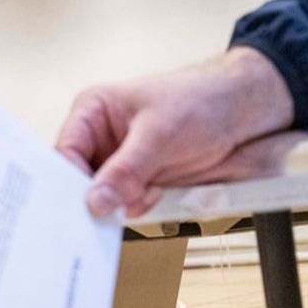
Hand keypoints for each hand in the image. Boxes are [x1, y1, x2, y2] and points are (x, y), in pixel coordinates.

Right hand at [55, 47, 293, 217]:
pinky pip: (126, 205)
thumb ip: (126, 170)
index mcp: (92, 112)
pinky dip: (139, 207)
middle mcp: (100, 138)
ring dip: (123, 202)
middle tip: (111, 206)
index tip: (80, 205)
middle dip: (97, 196)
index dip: (67, 181)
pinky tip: (157, 193)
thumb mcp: (159, 133)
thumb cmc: (200, 100)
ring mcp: (119, 163)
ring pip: (103, 197)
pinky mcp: (139, 182)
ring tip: (150, 190)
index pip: (65, 152)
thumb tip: (96, 200)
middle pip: (79, 180)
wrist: (242, 113)